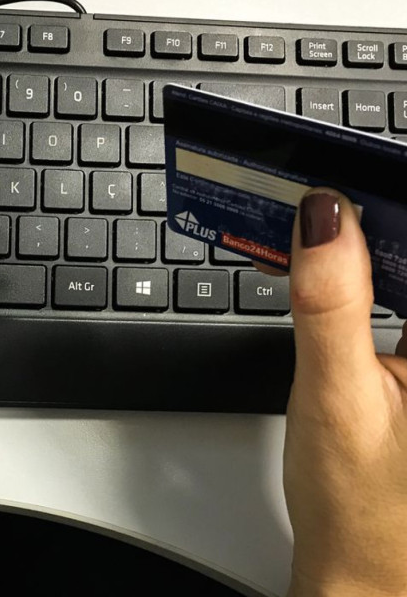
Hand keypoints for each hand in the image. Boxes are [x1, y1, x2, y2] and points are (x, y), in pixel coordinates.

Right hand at [279, 188, 406, 595]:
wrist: (367, 572)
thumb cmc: (361, 509)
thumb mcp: (337, 400)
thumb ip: (330, 303)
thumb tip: (325, 215)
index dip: (398, 196)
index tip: (367, 168)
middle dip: (386, 219)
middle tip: (334, 195)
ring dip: (383, 245)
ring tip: (332, 224)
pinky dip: (385, 272)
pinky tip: (349, 265)